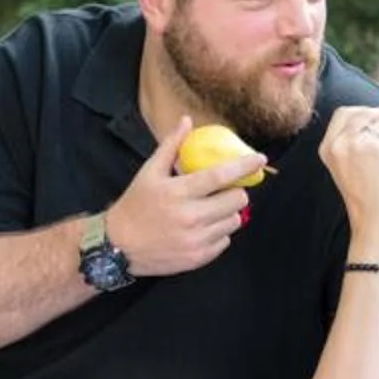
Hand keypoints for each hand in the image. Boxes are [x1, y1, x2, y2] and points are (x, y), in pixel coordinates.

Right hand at [105, 116, 260, 278]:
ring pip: (234, 221)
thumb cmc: (135, 206)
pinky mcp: (198, 258)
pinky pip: (225, 241)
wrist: (118, 246)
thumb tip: (187, 120)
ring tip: (211, 210)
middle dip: (235, 192)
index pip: (220, 175)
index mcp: (178, 192)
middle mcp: (190, 217)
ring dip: (228, 213)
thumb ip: (171, 146)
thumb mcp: (149, 172)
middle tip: (225, 191)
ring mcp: (195, 240)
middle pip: (236, 200)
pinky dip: (219, 232)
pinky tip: (203, 228)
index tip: (260, 159)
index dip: (244, 165)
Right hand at [322, 104, 378, 238]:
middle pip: (359, 111)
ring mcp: (358, 145)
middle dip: (377, 111)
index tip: (374, 114)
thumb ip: (355, 142)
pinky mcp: (378, 149)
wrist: (373, 219)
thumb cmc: (365, 198)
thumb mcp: (349, 167)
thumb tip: (377, 114)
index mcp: (327, 149)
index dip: (360, 110)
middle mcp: (339, 144)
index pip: (342, 115)